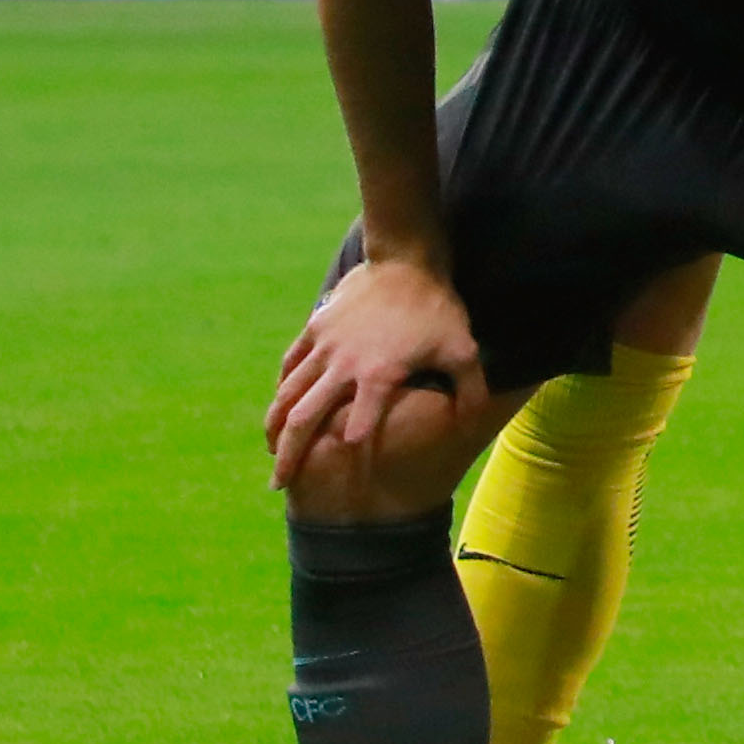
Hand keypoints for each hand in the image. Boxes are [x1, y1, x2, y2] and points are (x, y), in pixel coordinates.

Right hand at [267, 254, 479, 489]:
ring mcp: (325, 346)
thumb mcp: (463, 349)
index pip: (361, 420)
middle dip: (290, 453)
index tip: (343, 462)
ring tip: (270, 452)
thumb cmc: (438, 308)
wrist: (405, 260)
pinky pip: (290, 364)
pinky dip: (282, 388)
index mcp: (379, 374)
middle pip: (305, 416)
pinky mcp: (314, 328)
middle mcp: (344, 365)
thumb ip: (469, 389)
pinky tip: (279, 406)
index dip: (353, 441)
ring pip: (288, 394)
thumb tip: (472, 423)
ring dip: (275, 426)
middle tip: (279, 483)